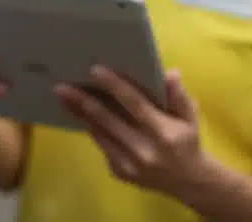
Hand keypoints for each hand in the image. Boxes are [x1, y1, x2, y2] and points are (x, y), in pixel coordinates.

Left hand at [55, 67, 204, 196]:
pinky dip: (89, 128)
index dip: (114, 86)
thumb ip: (179, 95)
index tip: (95, 70)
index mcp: (163, 133)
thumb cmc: (187, 141)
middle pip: (107, 120)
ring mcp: (129, 164)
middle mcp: (144, 150)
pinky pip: (101, 144)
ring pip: (98, 133)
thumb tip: (170, 73)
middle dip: (82, 101)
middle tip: (61, 86)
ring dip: (78, 114)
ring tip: (62, 96)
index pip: (135, 104)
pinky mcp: (119, 172)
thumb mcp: (190, 116)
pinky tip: (77, 113)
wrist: (188, 181)